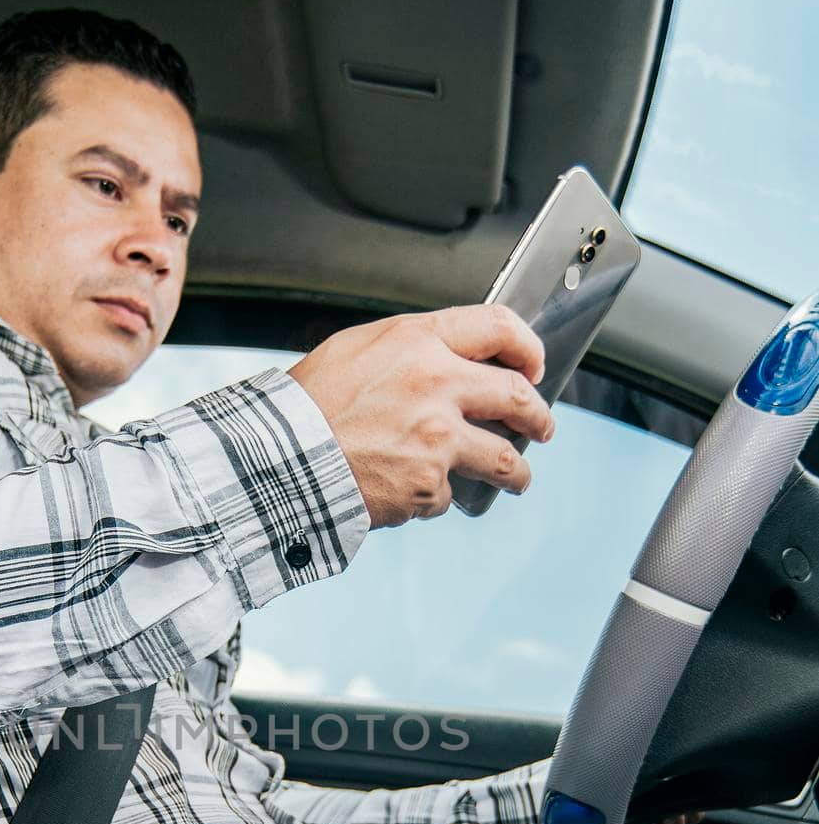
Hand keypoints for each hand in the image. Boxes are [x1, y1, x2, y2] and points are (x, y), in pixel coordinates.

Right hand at [287, 304, 554, 526]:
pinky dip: (435, 496)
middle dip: (538, 417)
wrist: (280, 459)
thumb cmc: (308, 404)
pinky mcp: (428, 487)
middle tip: (541, 427)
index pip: (500, 328)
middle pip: (518, 397)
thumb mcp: (358, 349)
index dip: (527, 347)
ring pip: (504, 460)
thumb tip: (448, 361)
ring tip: (518, 479)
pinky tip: (410, 491)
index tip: (533, 367)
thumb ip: (411, 349)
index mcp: (421, 343)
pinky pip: (449, 495)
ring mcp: (439, 441)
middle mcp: (440, 387)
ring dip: (518, 472)